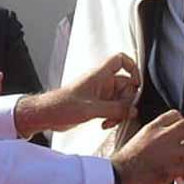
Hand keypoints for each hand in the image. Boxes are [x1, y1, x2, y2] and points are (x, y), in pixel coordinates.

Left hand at [13, 52, 138, 134]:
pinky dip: (112, 116)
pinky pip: (112, 108)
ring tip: (110, 121)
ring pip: (120, 99)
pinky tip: (104, 124)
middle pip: (126, 85)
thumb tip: (133, 110)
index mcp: (99, 75)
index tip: (136, 83)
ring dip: (119, 112)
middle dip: (126, 101)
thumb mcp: (91, 109)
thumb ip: (115, 109)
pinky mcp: (95, 105)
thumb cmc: (61, 106)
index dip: (132, 68)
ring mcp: (99, 94)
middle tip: (121, 113)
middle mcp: (101, 82)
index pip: (121, 59)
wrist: (46, 115)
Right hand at [109, 110, 183, 183]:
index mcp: (152, 128)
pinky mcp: (170, 169)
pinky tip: (182, 177)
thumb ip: (154, 137)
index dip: (183, 124)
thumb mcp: (137, 140)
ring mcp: (167, 152)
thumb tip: (168, 141)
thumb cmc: (123, 164)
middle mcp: (162, 136)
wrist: (115, 178)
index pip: (175, 114)